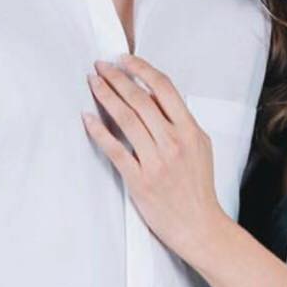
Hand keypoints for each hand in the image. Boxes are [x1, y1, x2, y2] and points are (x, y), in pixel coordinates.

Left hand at [82, 54, 227, 262]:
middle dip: (117, 78)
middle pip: (141, 99)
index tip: (124, 60)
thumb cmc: (198, 188)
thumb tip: (154, 99)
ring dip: (106, 96)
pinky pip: (115, 150)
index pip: (164, 88)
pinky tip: (87, 118)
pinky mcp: (140, 181)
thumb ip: (180, 122)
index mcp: (190, 130)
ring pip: (126, 119)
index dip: (141, 69)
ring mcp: (156, 162)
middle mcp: (174, 142)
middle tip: (101, 66)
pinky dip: (99, 132)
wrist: (200, 226)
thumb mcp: (200, 147)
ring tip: (93, 83)